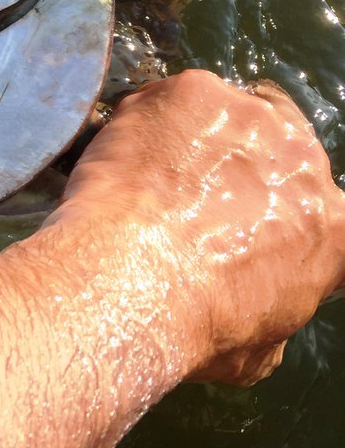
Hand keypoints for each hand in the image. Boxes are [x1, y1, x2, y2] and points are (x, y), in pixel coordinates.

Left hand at [52, 70, 344, 385]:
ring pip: (224, 113)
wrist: (134, 280)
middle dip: (240, 164)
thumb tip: (258, 309)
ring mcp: (250, 117)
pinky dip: (148, 120)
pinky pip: (170, 98)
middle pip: (280, 144)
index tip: (246, 219)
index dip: (281, 209)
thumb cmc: (195, 327)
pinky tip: (124, 156)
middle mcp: (305, 161)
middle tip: (189, 190)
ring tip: (148, 175)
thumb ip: (273, 312)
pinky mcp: (195, 91)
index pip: (320, 208)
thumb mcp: (257, 355)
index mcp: (335, 227)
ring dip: (192, 138)